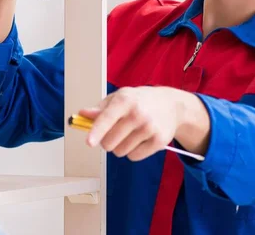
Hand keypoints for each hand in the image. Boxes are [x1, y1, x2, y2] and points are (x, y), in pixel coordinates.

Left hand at [80, 86, 195, 161]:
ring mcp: (149, 128)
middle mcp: (138, 114)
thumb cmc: (140, 101)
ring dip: (120, 146)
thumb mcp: (120, 98)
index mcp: (125, 100)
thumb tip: (82, 114)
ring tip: (130, 133)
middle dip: (107, 141)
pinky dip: (133, 151)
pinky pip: (134, 157)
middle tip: (115, 132)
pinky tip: (140, 139)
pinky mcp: (159, 141)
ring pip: (120, 151)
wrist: (171, 105)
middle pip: (109, 142)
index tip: (89, 142)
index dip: (96, 131)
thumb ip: (100, 109)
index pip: (107, 118)